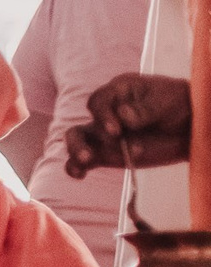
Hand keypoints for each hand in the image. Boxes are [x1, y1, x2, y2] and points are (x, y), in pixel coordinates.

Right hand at [63, 73, 191, 176]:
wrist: (190, 127)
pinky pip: (82, 161)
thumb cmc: (180, 105)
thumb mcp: (168, 102)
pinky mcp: (106, 154)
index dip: (103, 115)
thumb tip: (124, 115)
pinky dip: (76, 167)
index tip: (117, 130)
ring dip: (76, 150)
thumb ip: (146, 109)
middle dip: (89, 135)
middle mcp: (106, 113)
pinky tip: (81, 174)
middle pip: (80, 120)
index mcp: (118, 92)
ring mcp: (103, 135)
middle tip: (111, 143)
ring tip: (87, 160)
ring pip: (76, 140)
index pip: (98, 101)